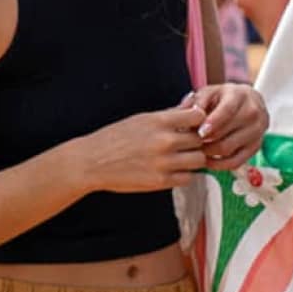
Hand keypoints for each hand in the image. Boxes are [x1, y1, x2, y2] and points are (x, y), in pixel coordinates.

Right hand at [74, 103, 210, 193]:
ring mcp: (164, 162)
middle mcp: (164, 141)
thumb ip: (167, 117)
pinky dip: (183, 175)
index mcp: (158, 121)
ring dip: (192, 160)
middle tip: (185, 145)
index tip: (192, 126)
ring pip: (198, 160)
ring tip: (180, 159)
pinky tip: (172, 171)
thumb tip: (191, 109)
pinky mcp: (160, 181)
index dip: (198, 122)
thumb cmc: (113, 138)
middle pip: (200, 140)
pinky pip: (187, 178)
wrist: (92, 162)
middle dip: (194, 142)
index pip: (198, 116)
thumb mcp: (140, 120)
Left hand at [191, 83, 268, 170]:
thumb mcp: (208, 92)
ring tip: (196, 150)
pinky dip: (220, 165)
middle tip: (190, 144)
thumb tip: (186, 115)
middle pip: (227, 134)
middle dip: (205, 141)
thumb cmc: (222, 98)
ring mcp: (257, 130)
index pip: (227, 111)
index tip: (200, 132)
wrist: (248, 100)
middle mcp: (253, 112)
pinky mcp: (256, 146)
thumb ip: (196, 102)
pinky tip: (208, 161)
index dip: (212, 123)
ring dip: (210, 153)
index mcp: (239, 95)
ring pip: (230, 149)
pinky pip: (237, 161)